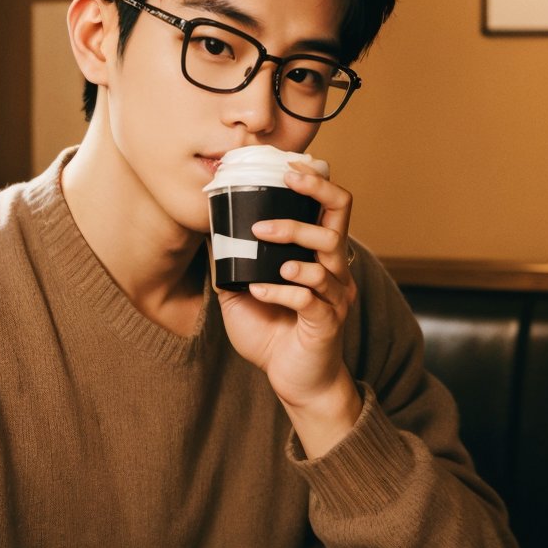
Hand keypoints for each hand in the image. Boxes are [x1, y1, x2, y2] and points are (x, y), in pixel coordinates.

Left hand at [216, 164, 360, 452]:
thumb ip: (233, 263)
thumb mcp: (243, 292)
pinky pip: (308, 297)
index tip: (287, 165)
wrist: (295, 382)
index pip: (330, 206)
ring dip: (292, 236)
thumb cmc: (274, 335)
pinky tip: (257, 291)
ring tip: (261, 234)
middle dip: (315, 189)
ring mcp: (334, 295)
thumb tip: (207, 233)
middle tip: (286, 179)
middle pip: (341, 213)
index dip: (314, 180)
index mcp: (319, 255)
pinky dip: (279, 289)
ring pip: (327, 251)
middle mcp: (334, 268)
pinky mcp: (326, 322)